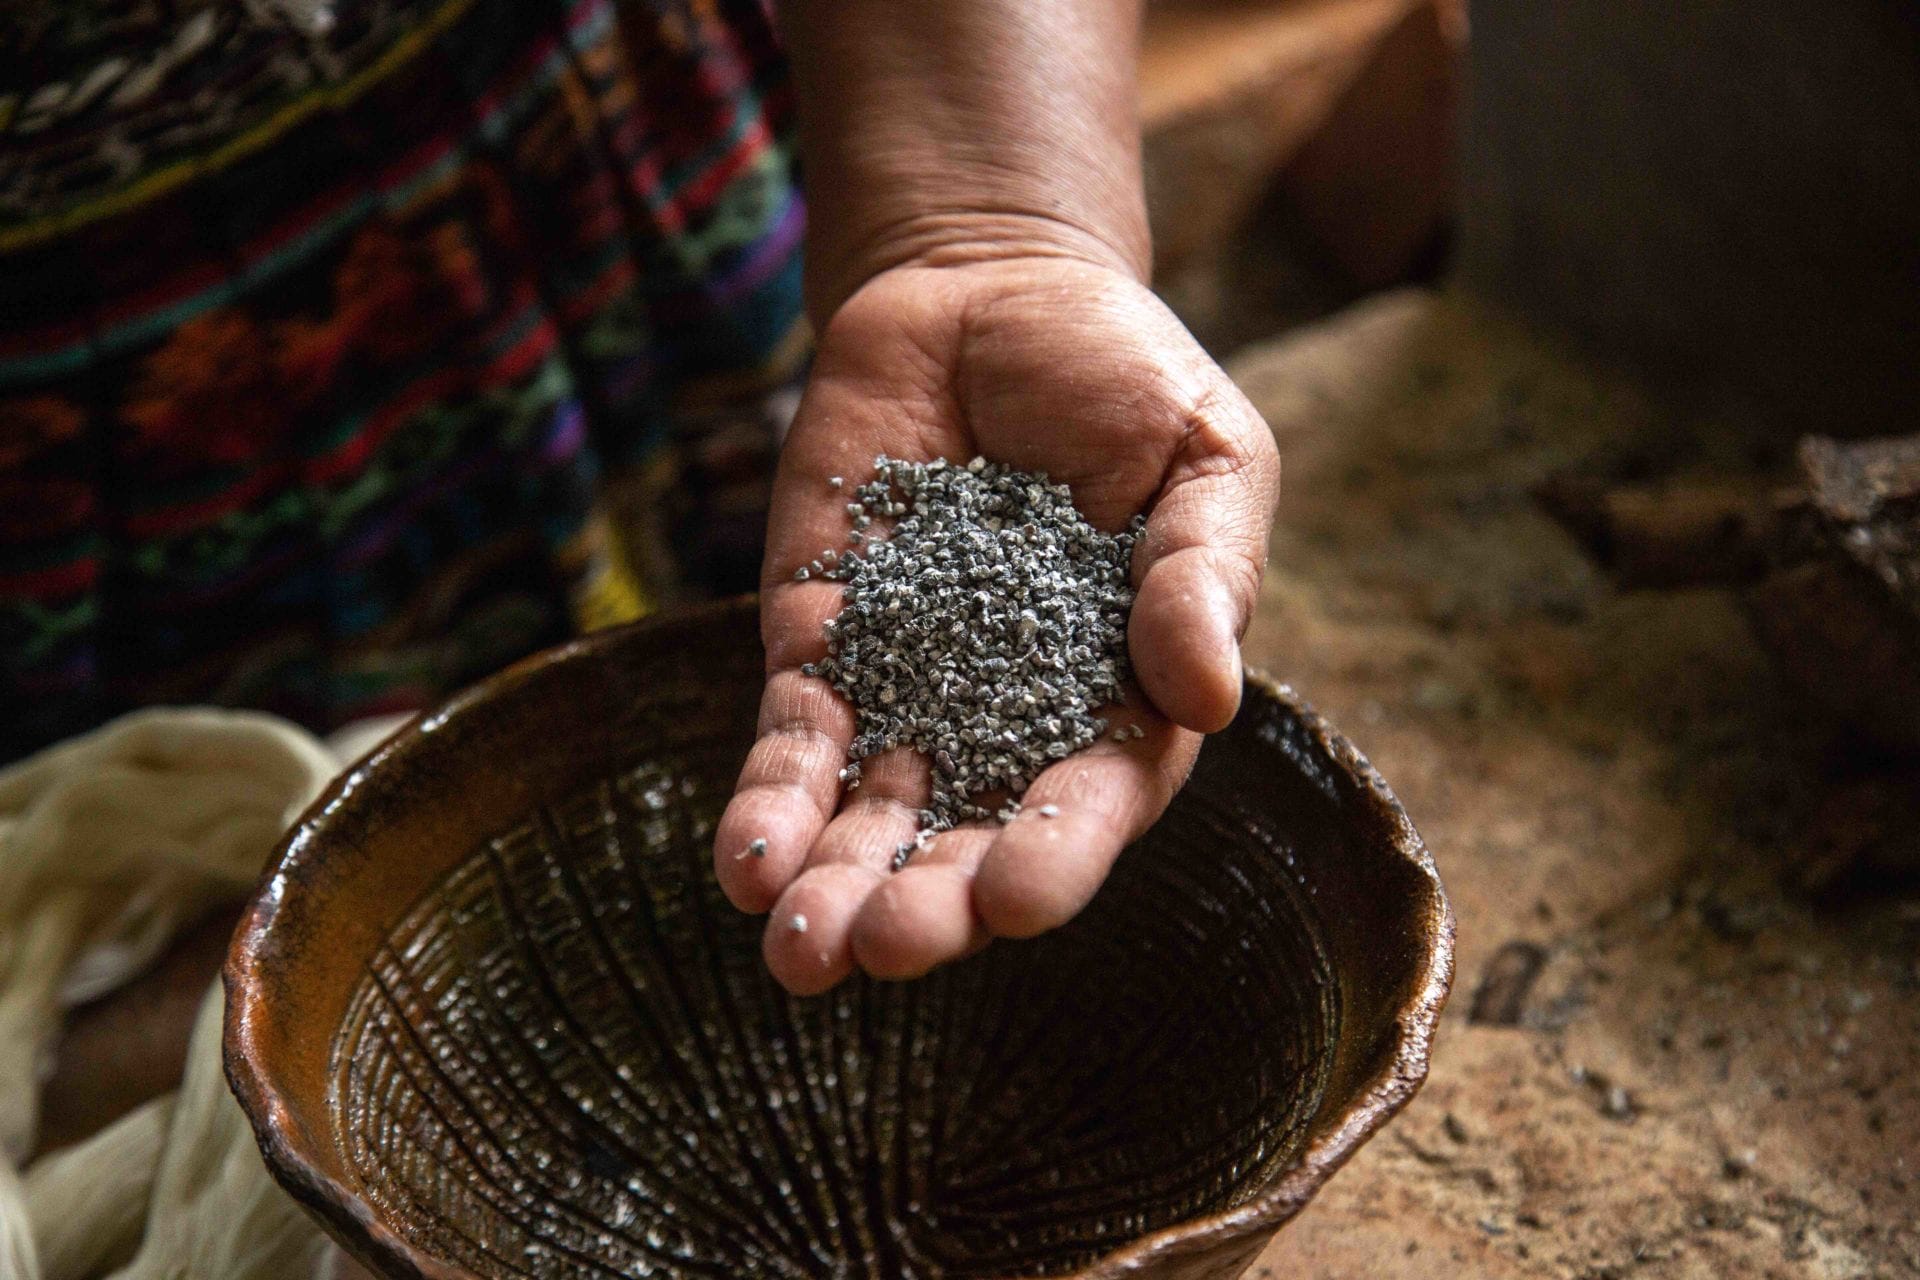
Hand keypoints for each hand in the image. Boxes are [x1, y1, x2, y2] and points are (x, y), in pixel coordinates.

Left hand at [713, 253, 1278, 992]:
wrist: (986, 288)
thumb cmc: (1123, 377)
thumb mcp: (1205, 458)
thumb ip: (1205, 572)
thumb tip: (1210, 697)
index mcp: (1120, 694)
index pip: (1093, 796)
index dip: (1056, 850)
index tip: (1017, 897)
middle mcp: (1011, 719)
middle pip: (967, 832)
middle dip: (928, 898)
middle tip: (889, 947)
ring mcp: (908, 688)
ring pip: (868, 812)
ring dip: (834, 883)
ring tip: (801, 954)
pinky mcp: (820, 642)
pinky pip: (794, 737)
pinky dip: (770, 801)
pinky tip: (745, 865)